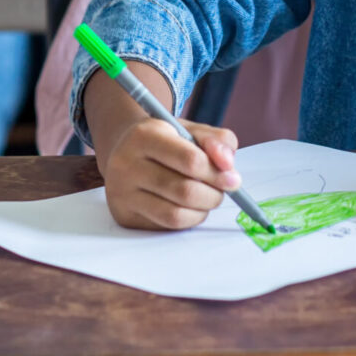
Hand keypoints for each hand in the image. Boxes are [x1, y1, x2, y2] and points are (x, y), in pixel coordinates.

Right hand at [96, 107, 244, 230]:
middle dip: (213, 194)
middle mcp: (126, 164)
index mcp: (144, 135)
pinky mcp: (124, 215)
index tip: (233, 178)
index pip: (190, 160)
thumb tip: (227, 164)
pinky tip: (190, 206)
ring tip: (207, 198)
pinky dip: (188, 219)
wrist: (127, 150)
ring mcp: (122, 193)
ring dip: (202, 210)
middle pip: (185, 191)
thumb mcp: (191, 129)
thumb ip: (217, 140)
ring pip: (175, 214)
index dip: (217, 173)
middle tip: (223, 191)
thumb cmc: (166, 140)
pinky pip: (166, 226)